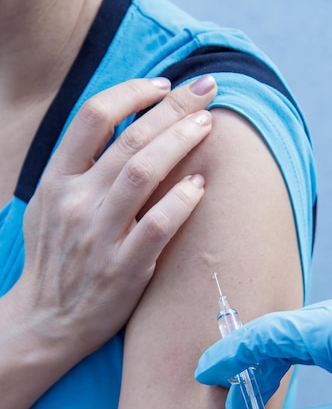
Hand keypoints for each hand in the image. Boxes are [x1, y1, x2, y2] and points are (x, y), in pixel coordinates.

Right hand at [14, 75, 215, 356]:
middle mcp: (75, 202)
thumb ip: (77, 171)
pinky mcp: (124, 270)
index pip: (92, 117)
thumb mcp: (49, 208)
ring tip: (208, 125)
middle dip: (173, 107)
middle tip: (206, 90)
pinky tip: (201, 184)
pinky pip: (158, 225)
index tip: (162, 85)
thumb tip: (117, 131)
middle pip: (129, 138)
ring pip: (144, 172)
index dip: (131, 92)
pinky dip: (182, 200)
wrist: (46, 323)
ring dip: (180, 142)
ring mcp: (99, 236)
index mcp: (56, 181)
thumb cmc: (56, 262)